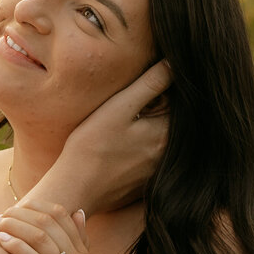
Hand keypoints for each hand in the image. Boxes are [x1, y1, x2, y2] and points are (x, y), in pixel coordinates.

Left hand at [0, 201, 95, 253]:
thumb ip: (75, 246)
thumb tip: (78, 212)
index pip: (62, 214)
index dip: (34, 205)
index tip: (11, 208)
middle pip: (49, 223)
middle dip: (18, 214)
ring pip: (41, 240)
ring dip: (13, 227)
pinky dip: (17, 248)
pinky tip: (1, 242)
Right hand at [45, 59, 170, 215]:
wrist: (74, 189)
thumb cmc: (91, 146)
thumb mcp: (119, 108)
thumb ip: (150, 85)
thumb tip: (174, 65)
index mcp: (166, 134)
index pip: (179, 104)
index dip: (163, 91)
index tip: (142, 90)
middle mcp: (167, 156)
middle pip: (170, 123)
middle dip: (156, 110)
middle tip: (128, 108)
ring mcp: (155, 172)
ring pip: (159, 140)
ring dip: (147, 130)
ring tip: (121, 130)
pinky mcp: (143, 182)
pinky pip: (148, 158)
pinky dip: (139, 149)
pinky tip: (118, 149)